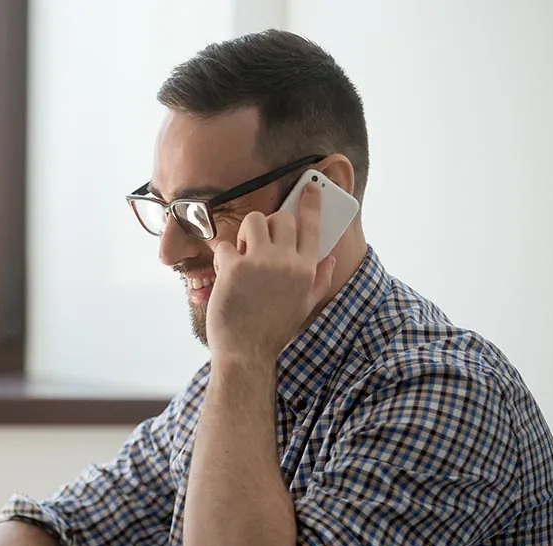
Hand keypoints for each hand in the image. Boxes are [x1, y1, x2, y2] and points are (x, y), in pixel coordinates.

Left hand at [205, 182, 335, 365]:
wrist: (246, 351)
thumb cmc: (273, 330)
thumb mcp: (304, 306)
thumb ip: (319, 280)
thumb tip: (329, 259)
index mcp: (306, 269)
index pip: (312, 226)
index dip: (311, 203)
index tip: (311, 186)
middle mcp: (287, 261)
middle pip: (281, 218)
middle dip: (268, 225)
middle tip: (258, 244)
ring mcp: (261, 262)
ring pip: (253, 221)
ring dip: (244, 234)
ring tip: (242, 255)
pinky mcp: (235, 267)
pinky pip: (225, 245)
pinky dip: (223, 257)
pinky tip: (225, 276)